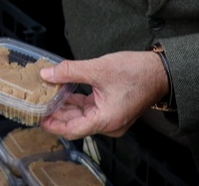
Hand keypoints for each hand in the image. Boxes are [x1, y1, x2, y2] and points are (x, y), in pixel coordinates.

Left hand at [38, 50, 167, 138]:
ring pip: (81, 116)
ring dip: (65, 107)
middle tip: (38, 103)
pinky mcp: (112, 109)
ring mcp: (111, 118)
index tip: (37, 118)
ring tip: (47, 95)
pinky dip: (77, 102)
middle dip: (56, 114)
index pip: (72, 130)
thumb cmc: (137, 72)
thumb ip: (70, 72)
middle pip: (75, 124)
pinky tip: (64, 92)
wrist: (160, 71)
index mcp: (106, 120)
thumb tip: (47, 74)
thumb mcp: (98, 69)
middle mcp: (109, 124)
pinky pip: (89, 109)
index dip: (53, 125)